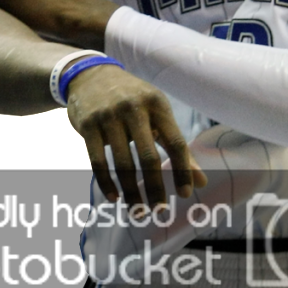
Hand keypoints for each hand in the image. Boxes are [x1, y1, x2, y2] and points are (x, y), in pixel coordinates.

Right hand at [66, 62, 206, 209]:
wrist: (90, 75)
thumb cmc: (133, 100)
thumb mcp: (157, 113)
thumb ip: (176, 145)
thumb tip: (200, 182)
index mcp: (157, 104)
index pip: (175, 142)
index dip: (182, 170)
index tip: (185, 194)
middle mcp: (134, 108)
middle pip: (149, 156)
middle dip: (155, 187)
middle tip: (159, 211)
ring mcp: (109, 116)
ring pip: (123, 163)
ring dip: (131, 192)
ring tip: (138, 211)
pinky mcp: (88, 125)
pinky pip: (98, 161)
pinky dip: (107, 183)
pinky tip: (115, 198)